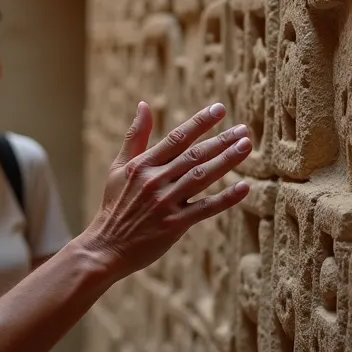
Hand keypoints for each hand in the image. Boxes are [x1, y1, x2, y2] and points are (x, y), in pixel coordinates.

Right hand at [81, 101, 251, 279]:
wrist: (106, 246)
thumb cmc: (115, 205)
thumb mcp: (119, 167)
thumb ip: (135, 136)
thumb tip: (144, 104)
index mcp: (142, 165)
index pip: (176, 138)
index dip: (199, 122)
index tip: (219, 109)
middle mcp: (155, 180)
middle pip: (194, 155)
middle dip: (221, 140)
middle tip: (243, 130)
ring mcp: (165, 203)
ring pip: (201, 177)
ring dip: (226, 161)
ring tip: (245, 147)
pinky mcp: (174, 225)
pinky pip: (205, 209)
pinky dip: (225, 198)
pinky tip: (244, 187)